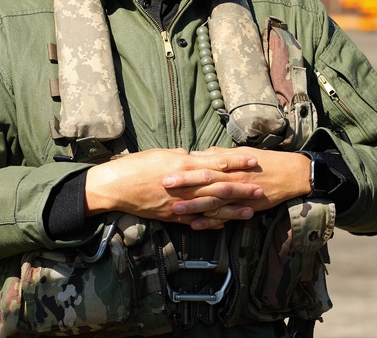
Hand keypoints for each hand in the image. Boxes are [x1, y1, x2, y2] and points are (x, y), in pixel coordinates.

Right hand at [84, 148, 264, 228]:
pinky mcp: (172, 216)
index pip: (216, 164)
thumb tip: (196, 156)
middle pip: (218, 187)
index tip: (253, 161)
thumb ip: (182, 156)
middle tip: (261, 189)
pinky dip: (212, 222)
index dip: (236, 163)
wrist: (115, 186)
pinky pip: (196, 220)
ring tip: (251, 210)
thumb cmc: (136, 165)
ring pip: (211, 207)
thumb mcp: (161, 153)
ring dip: (232, 210)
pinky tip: (226, 224)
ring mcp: (179, 204)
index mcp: (182, 166)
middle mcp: (184, 186)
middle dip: (241, 189)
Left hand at [172, 147, 310, 224]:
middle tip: (164, 186)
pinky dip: (210, 222)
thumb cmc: (264, 161)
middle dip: (184, 186)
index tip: (167, 170)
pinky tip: (195, 225)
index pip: (203, 166)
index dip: (185, 170)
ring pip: (213, 202)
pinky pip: (225, 216)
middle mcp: (232, 179)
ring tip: (175, 209)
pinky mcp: (245, 208)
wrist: (290, 174)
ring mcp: (239, 195)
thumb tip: (195, 154)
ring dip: (193, 207)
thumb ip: (217, 154)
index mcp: (229, 165)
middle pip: (205, 183)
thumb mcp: (240, 153)